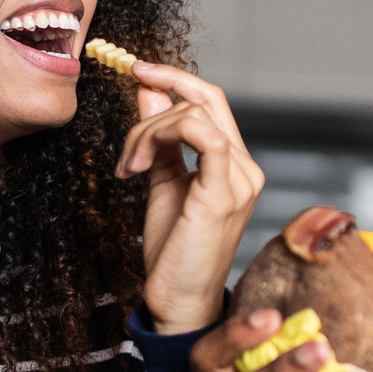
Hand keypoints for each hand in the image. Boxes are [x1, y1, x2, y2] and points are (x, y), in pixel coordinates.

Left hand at [115, 61, 264, 332]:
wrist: (178, 302)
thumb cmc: (173, 251)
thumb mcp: (162, 180)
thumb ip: (160, 137)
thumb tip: (148, 91)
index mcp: (235, 164)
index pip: (212, 100)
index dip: (176, 77)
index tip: (138, 69)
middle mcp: (246, 168)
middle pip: (203, 100)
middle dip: (152, 110)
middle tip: (126, 152)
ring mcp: (241, 180)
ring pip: (195, 115)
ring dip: (148, 131)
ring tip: (130, 167)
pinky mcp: (224, 194)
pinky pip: (205, 136)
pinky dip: (165, 135)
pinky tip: (141, 164)